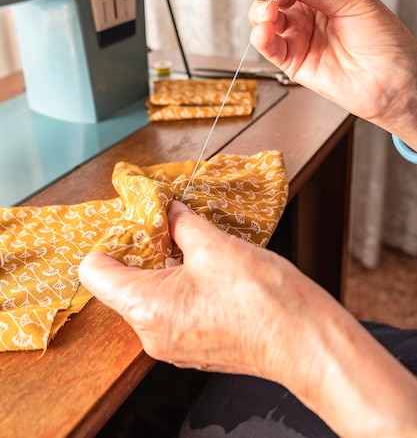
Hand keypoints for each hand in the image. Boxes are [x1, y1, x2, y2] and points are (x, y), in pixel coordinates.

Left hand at [79, 200, 416, 436]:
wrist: (304, 340)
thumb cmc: (263, 298)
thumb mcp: (214, 245)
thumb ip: (180, 223)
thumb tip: (167, 210)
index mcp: (147, 309)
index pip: (95, 273)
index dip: (108, 241)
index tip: (127, 221)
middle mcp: (152, 334)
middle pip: (122, 283)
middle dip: (141, 249)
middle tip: (162, 221)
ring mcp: (172, 344)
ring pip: (148, 295)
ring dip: (163, 265)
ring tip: (187, 239)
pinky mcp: (192, 346)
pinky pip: (169, 310)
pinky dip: (178, 284)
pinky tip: (204, 265)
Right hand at [249, 0, 416, 146]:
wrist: (392, 81)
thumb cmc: (384, 41)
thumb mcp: (355, 1)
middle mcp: (307, 7)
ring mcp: (297, 32)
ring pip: (262, 14)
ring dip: (260, 9)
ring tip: (271, 11)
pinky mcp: (291, 59)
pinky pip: (266, 45)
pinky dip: (259, 35)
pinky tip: (266, 30)